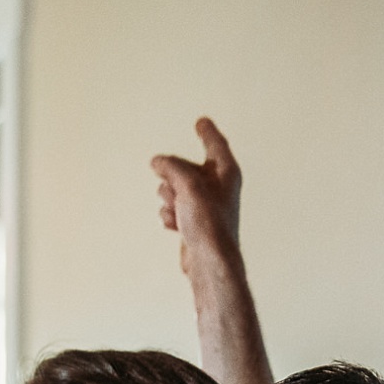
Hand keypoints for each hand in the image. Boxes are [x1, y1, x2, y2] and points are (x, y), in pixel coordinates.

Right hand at [153, 117, 243, 275]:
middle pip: (184, 167)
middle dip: (173, 177)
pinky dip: (170, 216)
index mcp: (227, 173)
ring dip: (170, 199)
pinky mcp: (193, 221)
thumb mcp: (188, 185)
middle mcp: (218, 187)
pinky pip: (171, 208)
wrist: (208, 261)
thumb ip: (171, 166)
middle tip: (175, 190)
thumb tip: (157, 162)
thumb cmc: (208, 222)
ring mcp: (204, 204)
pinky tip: (177, 227)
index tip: (202, 122)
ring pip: (172, 188)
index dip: (207, 132)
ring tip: (180, 213)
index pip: (216, 144)